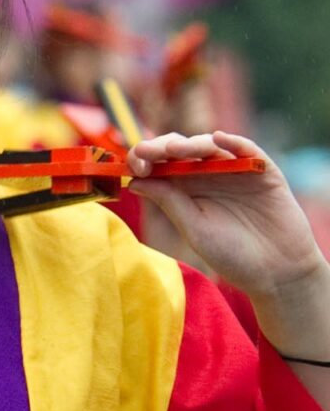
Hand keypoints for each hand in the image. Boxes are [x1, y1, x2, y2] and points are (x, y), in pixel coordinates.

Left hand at [127, 131, 323, 298]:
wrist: (276, 271)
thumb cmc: (232, 254)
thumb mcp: (195, 228)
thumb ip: (170, 202)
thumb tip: (135, 180)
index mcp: (185, 189)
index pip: (159, 165)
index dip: (144, 160)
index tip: (133, 166)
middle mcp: (207, 175)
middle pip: (180, 150)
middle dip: (161, 148)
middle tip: (146, 152)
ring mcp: (235, 169)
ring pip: (209, 146)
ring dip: (191, 144)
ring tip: (173, 149)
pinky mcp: (262, 169)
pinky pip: (247, 149)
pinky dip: (234, 142)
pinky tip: (218, 140)